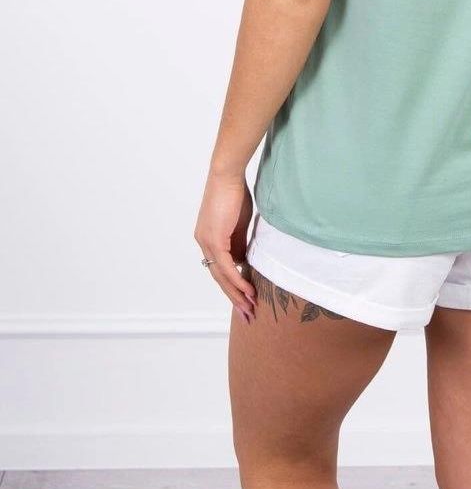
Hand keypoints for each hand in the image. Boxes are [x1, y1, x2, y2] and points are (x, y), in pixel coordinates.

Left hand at [194, 170, 256, 323]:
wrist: (227, 175)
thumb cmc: (235, 193)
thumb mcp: (239, 223)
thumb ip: (240, 242)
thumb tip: (244, 260)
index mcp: (209, 239)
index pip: (220, 269)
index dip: (232, 286)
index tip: (245, 299)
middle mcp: (204, 243)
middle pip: (218, 277)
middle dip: (234, 297)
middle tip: (247, 313)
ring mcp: (206, 242)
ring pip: (221, 276)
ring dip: (236, 294)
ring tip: (250, 308)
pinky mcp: (214, 239)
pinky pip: (225, 266)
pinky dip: (237, 279)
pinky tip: (247, 291)